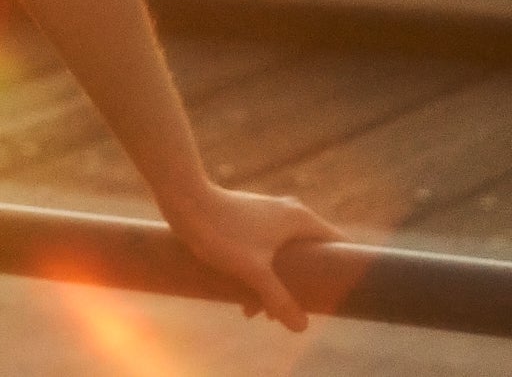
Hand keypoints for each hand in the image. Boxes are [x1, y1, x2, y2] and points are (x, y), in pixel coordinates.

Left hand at [164, 183, 343, 330]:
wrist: (182, 199)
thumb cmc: (220, 231)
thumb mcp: (253, 271)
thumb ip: (279, 299)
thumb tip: (302, 328)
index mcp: (301, 219)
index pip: (340, 244)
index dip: (345, 272)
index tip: (339, 297)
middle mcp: (289, 212)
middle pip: (311, 256)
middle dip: (303, 288)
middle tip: (293, 312)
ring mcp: (268, 214)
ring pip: (285, 256)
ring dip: (277, 285)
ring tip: (261, 314)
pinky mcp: (248, 219)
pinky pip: (265, 250)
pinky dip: (261, 273)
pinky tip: (242, 298)